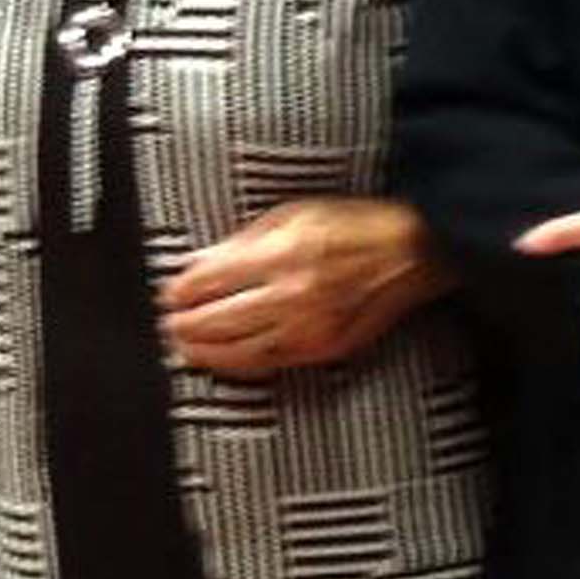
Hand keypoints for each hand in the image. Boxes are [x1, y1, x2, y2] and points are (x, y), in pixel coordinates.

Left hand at [161, 196, 447, 377]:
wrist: (412, 251)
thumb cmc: (355, 225)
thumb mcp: (293, 213)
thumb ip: (244, 241)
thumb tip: (201, 262)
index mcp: (282, 254)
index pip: (212, 280)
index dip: (183, 290)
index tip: (169, 293)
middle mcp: (293, 295)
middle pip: (221, 320)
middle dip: (187, 325)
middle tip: (168, 324)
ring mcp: (311, 327)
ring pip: (242, 350)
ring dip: (207, 352)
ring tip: (185, 348)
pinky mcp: (326, 349)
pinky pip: (273, 364)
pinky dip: (242, 365)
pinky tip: (225, 362)